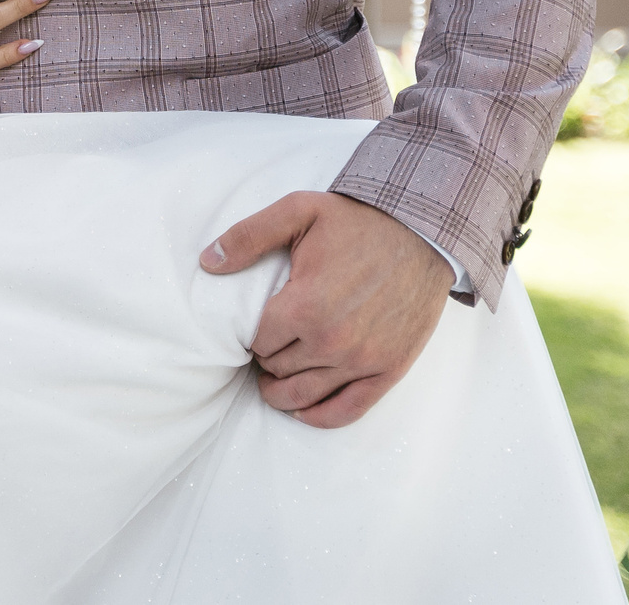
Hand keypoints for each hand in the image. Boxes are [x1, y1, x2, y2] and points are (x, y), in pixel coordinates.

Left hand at [200, 190, 452, 427]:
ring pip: (305, 395)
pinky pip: (349, 410)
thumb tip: (206, 262)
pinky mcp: (390, 370)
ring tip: (274, 377)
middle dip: (267, 360)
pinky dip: (320, 416)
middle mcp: (332, 341)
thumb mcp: (297, 212)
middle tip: (268, 347)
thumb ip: (248, 236)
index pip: (258, 342)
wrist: (422, 233)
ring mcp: (363, 360)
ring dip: (283, 391)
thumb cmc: (358, 221)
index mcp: (305, 306)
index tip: (254, 329)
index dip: (251, 336)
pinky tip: (303, 410)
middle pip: (278, 369)